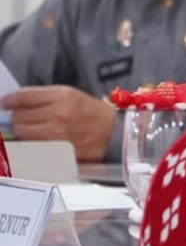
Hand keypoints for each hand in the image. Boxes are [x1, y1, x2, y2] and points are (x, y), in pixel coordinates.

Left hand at [1, 86, 116, 160]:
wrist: (113, 135)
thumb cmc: (92, 113)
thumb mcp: (72, 95)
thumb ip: (44, 97)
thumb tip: (17, 102)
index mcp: (62, 96)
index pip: (23, 97)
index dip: (9, 100)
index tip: (4, 103)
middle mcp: (57, 114)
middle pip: (18, 116)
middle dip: (17, 117)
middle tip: (22, 118)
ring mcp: (56, 134)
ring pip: (21, 132)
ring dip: (22, 131)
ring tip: (31, 129)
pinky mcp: (56, 149)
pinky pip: (31, 146)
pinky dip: (29, 142)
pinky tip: (36, 140)